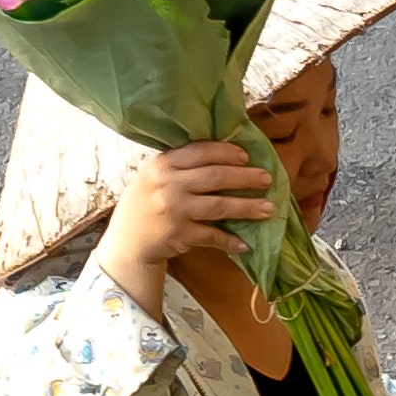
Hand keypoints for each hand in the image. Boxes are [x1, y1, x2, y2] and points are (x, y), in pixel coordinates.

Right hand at [102, 134, 286, 309]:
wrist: (127, 241)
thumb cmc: (146, 202)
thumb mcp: (154, 175)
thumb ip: (181, 165)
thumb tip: (226, 156)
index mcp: (162, 164)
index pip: (200, 151)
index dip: (227, 153)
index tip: (246, 157)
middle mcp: (168, 184)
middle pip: (216, 176)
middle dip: (246, 178)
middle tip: (267, 179)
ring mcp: (174, 210)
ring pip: (219, 206)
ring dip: (247, 207)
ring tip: (268, 208)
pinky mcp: (179, 234)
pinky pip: (212, 235)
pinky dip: (229, 241)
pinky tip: (245, 244)